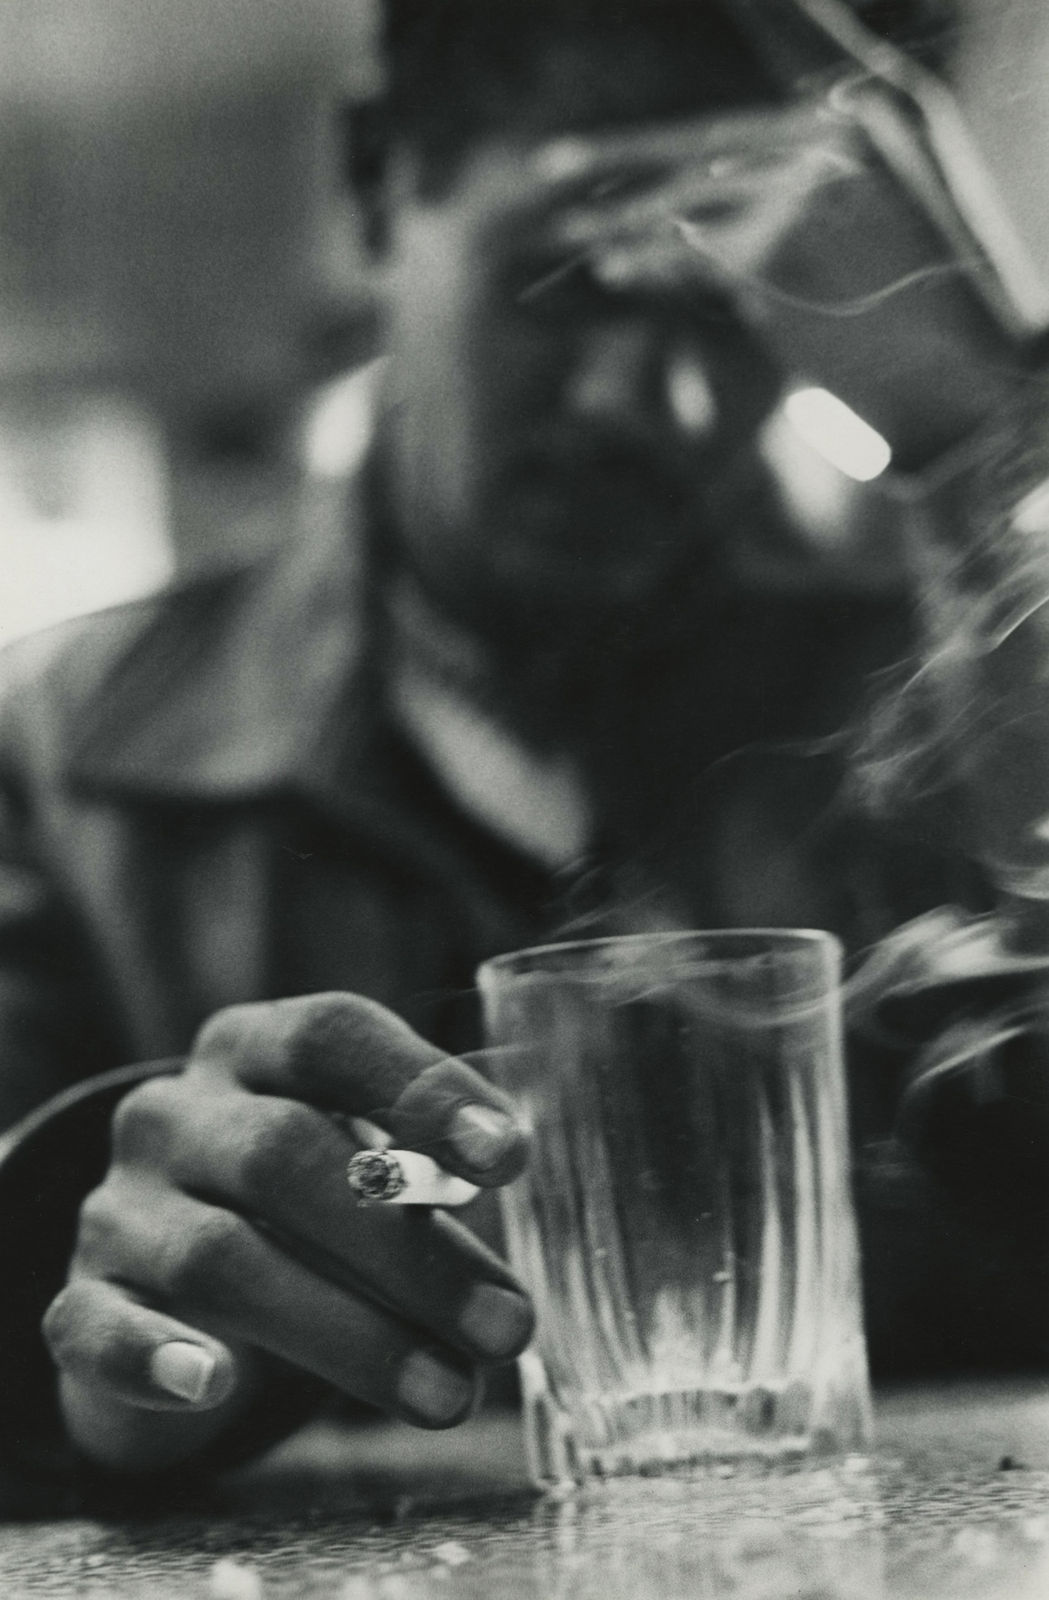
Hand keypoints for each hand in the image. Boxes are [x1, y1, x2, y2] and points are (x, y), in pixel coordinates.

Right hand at [42, 994, 532, 1473]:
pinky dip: (155, 1356)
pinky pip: (97, 1327)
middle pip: (284, 1154)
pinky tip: (217, 1385)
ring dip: (347, 1333)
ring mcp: (119, 1206)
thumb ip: (427, 1181)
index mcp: (252, 1050)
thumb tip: (504, 1236)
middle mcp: (175, 1112)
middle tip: (505, 1327)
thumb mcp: (361, 1163)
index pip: (330, 1037)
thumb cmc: (302, 1203)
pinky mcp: (79, 1301)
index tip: (508, 1157)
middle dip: (407, 1250)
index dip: (420, 1088)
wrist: (165, 1274)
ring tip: (447, 1395)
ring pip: (219, 1258)